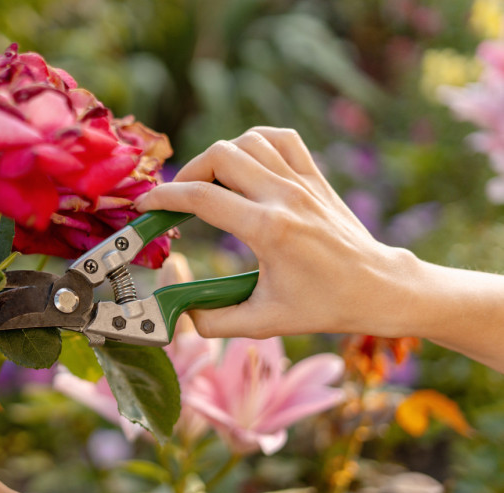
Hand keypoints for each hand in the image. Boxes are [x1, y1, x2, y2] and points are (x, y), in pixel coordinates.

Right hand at [136, 126, 417, 339]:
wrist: (379, 288)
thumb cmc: (324, 306)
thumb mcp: (263, 321)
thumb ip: (213, 320)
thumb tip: (178, 314)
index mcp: (269, 230)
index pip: (202, 198)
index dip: (164, 198)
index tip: (146, 205)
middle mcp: (284, 197)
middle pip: (220, 156)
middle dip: (189, 174)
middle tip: (179, 200)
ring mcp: (302, 182)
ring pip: (247, 141)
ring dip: (219, 157)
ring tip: (209, 184)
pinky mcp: (315, 177)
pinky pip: (280, 138)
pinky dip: (255, 142)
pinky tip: (245, 162)